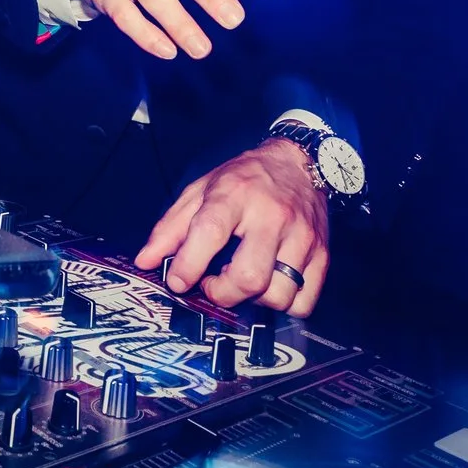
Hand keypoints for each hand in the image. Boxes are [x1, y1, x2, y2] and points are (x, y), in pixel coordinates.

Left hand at [135, 139, 329, 315]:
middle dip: (224, 294)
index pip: (210, 233)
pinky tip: (271, 286)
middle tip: (214, 284)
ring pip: (278, 294)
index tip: (178, 281)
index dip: (189, 265)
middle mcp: (272, 215)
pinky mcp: (321, 252)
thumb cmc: (246, 179)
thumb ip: (171, 228)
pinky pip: (304, 301)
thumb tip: (146, 261)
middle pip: (249, 276)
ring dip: (254, 301)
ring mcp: (301, 236)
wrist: (299, 162)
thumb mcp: (201, 190)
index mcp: (235, 194)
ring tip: (244, 282)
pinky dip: (284, 305)